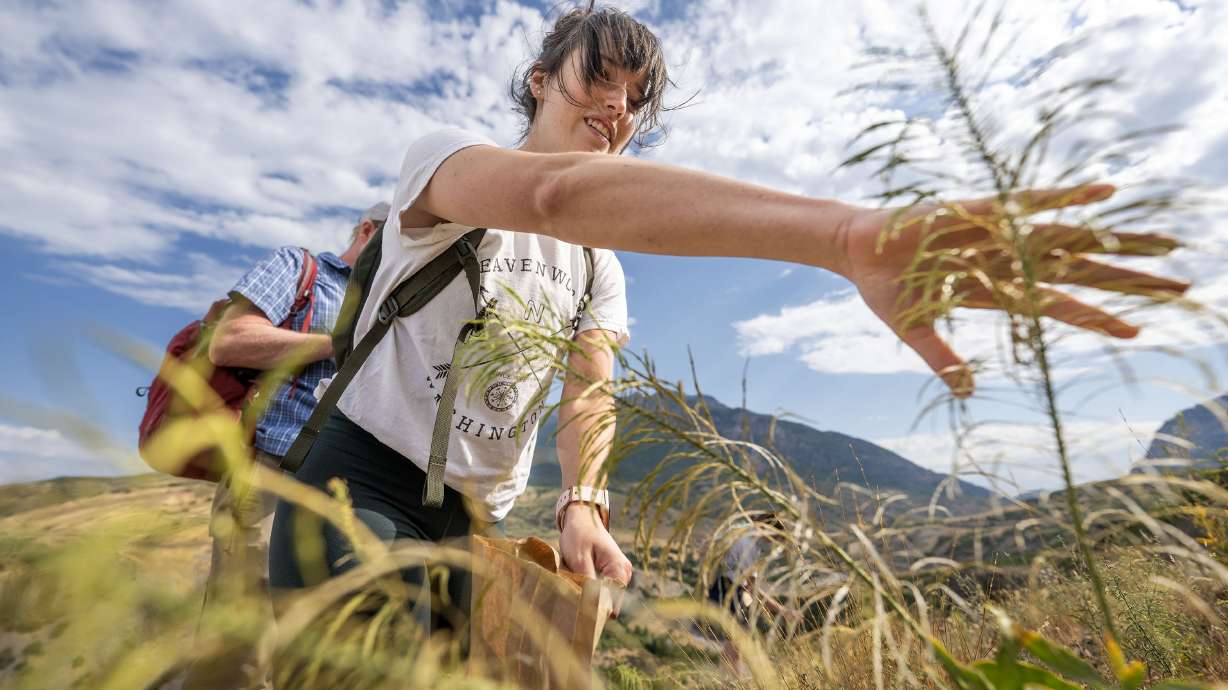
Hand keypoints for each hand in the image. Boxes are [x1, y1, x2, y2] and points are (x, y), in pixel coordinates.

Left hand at [559, 503, 632, 612]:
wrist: (582, 517)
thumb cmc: (579, 535)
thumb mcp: (579, 558)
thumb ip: (587, 582)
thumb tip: (591, 606)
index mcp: (619, 568)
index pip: (612, 602)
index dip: (595, 610)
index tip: (578, 613)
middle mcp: (624, 573)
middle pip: (611, 602)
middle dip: (593, 605)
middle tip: (572, 604)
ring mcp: (619, 573)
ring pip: (606, 596)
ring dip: (591, 598)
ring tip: (573, 595)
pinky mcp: (612, 573)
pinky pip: (604, 590)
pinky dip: (591, 591)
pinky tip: (578, 588)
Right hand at [838, 184, 1188, 396]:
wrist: (857, 248)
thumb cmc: (886, 290)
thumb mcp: (913, 330)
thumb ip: (942, 358)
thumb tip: (966, 391)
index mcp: (997, 291)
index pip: (1058, 305)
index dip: (1097, 316)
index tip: (1137, 329)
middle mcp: (1009, 262)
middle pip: (1081, 271)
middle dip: (1129, 279)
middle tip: (1183, 285)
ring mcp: (998, 235)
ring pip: (1070, 238)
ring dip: (1117, 241)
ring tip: (1167, 243)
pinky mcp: (981, 210)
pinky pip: (1031, 202)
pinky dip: (1067, 197)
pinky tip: (1107, 193)